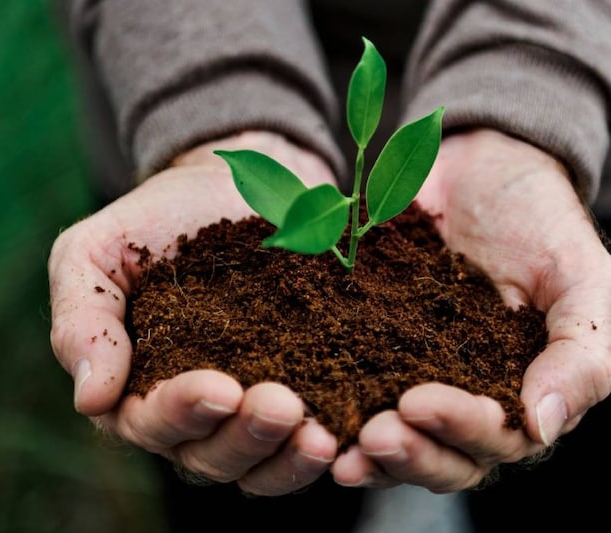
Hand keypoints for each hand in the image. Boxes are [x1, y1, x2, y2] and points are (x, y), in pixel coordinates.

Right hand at [48, 132, 340, 494]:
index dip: (182, 412)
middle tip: (281, 405)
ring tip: (319, 435)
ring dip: (287, 458)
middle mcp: (190, 414)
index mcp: (132, 388)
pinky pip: (306, 443)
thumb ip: (82, 321)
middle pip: (209, 456)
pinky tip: (347, 435)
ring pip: (259, 465)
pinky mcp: (300, 393)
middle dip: (244, 438)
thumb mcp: (94, 253)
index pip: (148, 421)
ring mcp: (245, 410)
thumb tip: (90, 400)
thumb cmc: (151, 221)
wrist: (229, 183)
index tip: (220, 387)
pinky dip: (323, 449)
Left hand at [330, 129, 610, 491]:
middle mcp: (458, 400)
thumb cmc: (540, 223)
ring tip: (332, 443)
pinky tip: (299, 407)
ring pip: (386, 439)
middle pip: (435, 456)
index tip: (418, 403)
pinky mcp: (358, 349)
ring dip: (362, 450)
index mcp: (515, 396)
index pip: (493, 440)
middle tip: (372, 433)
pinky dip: (323, 404)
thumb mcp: (581, 278)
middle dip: (405, 453)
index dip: (458, 431)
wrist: (476, 168)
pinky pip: (339, 387)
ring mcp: (404, 377)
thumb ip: (582, 354)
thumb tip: (541, 426)